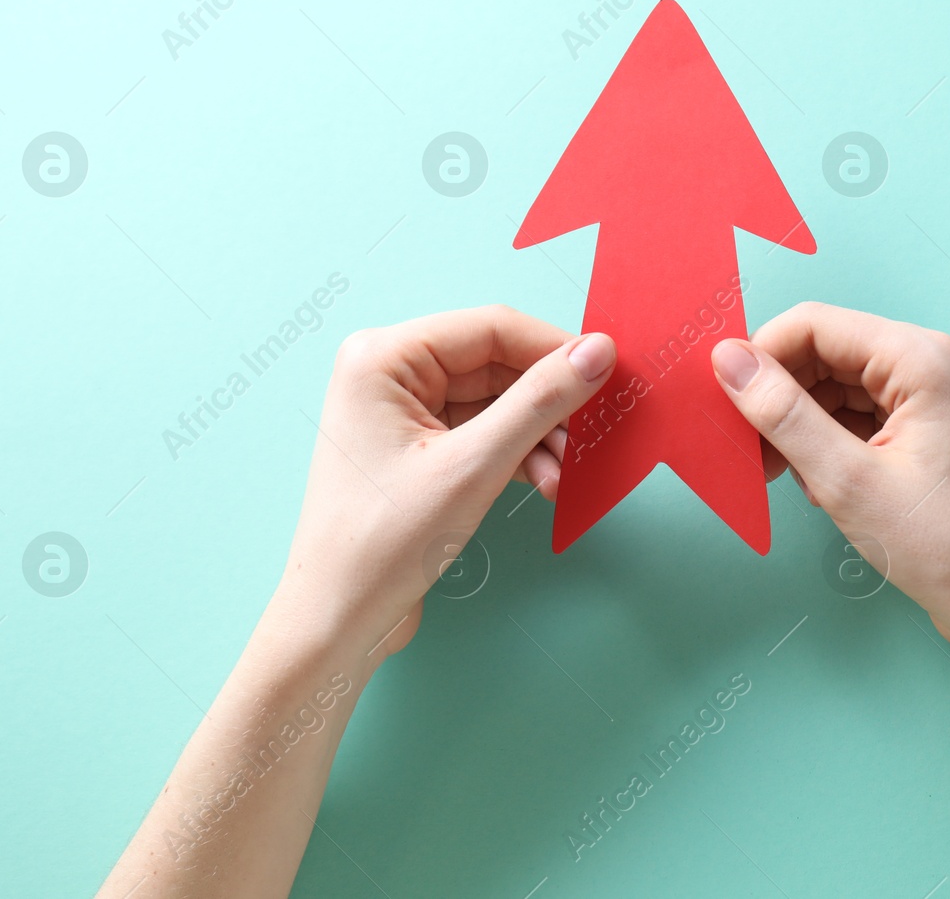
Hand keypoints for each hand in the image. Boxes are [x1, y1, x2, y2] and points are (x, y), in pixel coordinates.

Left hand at [280, 306, 615, 665]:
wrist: (339, 620)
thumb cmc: (382, 544)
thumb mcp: (474, 466)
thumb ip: (539, 402)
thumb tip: (596, 353)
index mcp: (382, 357)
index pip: (490, 328)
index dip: (555, 348)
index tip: (610, 370)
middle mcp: (387, 373)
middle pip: (496, 363)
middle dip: (549, 402)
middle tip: (596, 431)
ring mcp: (401, 412)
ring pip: (496, 401)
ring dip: (539, 434)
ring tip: (567, 474)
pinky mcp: (417, 449)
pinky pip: (483, 432)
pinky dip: (519, 454)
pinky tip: (546, 483)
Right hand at [710, 302, 949, 680]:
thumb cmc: (945, 548)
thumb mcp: (846, 480)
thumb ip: (782, 414)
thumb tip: (729, 360)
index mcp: (926, 359)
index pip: (818, 325)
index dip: (762, 355)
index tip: (723, 397)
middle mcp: (943, 362)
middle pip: (834, 352)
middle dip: (783, 395)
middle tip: (747, 447)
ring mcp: (949, 393)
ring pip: (850, 384)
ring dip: (807, 421)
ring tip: (784, 474)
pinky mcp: (946, 425)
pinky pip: (874, 410)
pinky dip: (838, 438)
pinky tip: (819, 481)